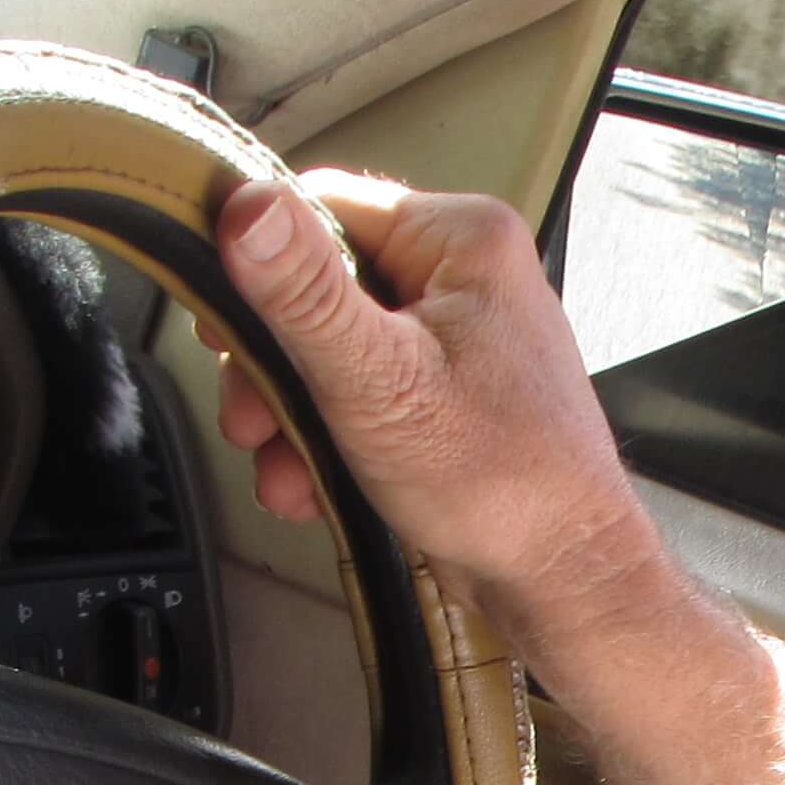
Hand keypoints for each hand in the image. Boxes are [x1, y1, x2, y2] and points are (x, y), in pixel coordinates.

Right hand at [213, 172, 670, 652]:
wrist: (562, 578)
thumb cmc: (501, 483)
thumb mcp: (376, 378)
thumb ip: (305, 292)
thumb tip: (246, 206)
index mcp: (461, 238)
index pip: (322, 205)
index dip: (259, 266)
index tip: (222, 326)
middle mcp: (463, 274)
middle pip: (317, 285)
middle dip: (272, 365)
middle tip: (253, 417)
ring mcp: (455, 334)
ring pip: (329, 349)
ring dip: (292, 414)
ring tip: (287, 467)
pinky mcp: (445, 390)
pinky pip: (359, 391)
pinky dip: (327, 438)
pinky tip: (316, 483)